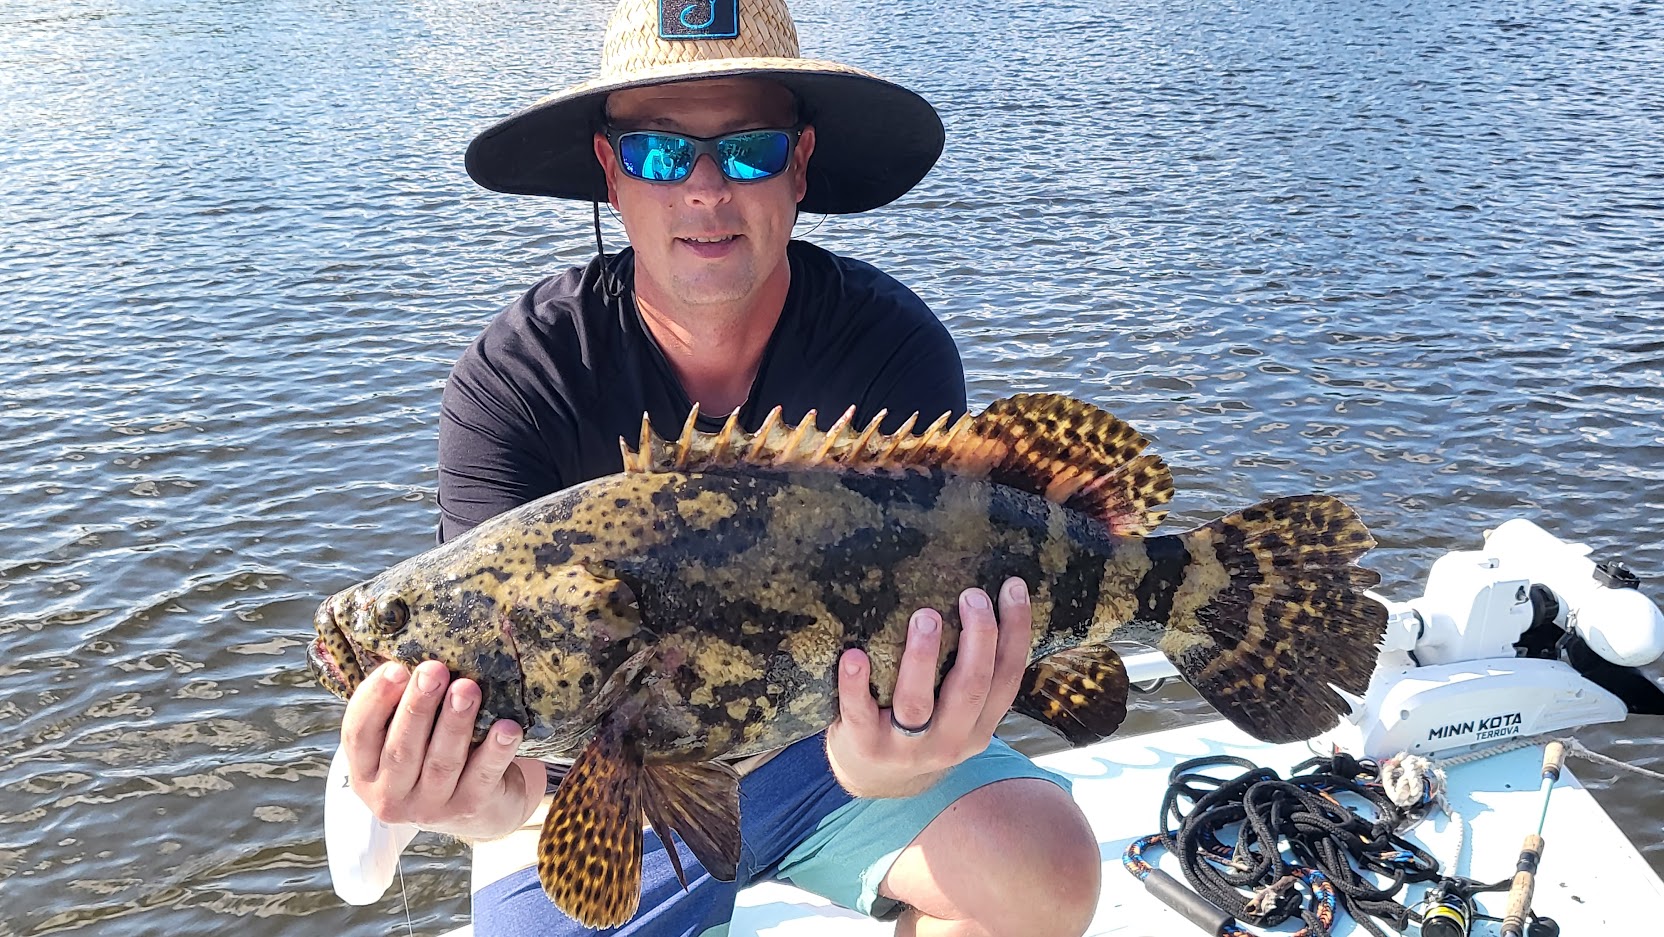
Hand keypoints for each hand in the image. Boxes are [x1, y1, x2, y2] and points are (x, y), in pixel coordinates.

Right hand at [341, 659, 543, 840]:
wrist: (478, 808)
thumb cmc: (433, 754)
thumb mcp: (407, 735)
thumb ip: (399, 704)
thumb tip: (408, 648)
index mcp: (365, 771)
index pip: (358, 734)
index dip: (374, 700)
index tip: (395, 668)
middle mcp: (390, 796)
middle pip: (401, 748)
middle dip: (418, 706)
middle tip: (434, 670)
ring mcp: (430, 809)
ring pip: (442, 762)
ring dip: (455, 723)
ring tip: (468, 689)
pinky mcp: (470, 810)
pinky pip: (483, 777)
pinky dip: (496, 751)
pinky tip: (507, 727)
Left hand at [826, 578, 1032, 798]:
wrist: (876, 781)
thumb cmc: (920, 729)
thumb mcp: (957, 713)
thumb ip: (969, 674)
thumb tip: (981, 599)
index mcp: (980, 726)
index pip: (1007, 676)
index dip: (1015, 631)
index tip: (1013, 587)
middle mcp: (951, 740)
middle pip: (972, 688)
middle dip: (977, 639)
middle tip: (971, 596)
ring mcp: (907, 747)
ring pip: (918, 702)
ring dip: (922, 658)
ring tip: (925, 616)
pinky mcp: (866, 746)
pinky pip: (860, 713)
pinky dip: (856, 684)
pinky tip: (854, 655)